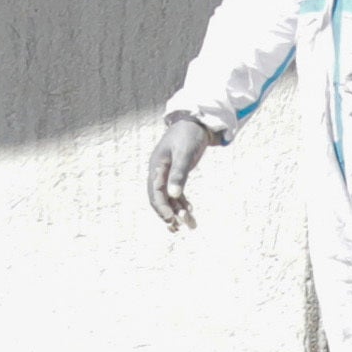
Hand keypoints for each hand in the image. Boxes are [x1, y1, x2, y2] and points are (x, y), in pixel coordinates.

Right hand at [147, 111, 219, 230]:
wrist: (196, 122)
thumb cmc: (189, 135)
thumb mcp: (185, 154)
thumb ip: (179, 173)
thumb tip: (173, 195)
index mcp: (157, 167)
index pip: (155, 193)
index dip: (162, 208)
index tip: (171, 221)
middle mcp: (159, 172)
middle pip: (160, 198)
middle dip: (168, 214)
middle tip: (178, 229)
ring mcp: (167, 173)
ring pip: (169, 197)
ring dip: (178, 211)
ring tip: (190, 225)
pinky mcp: (176, 173)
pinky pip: (176, 192)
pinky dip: (182, 202)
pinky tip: (190, 210)